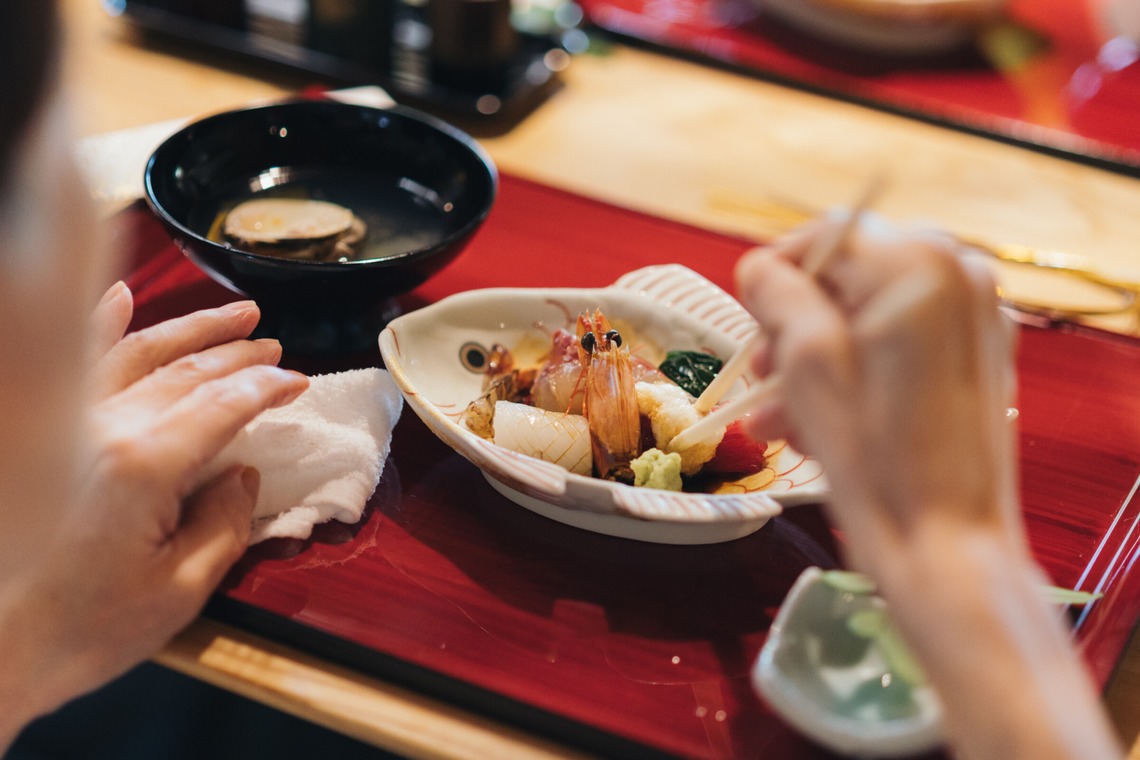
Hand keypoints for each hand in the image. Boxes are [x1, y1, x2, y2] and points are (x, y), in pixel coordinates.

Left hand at [0, 284, 307, 741]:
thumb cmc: (79, 632)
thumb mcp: (179, 593)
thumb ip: (223, 526)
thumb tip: (242, 477)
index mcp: (143, 466)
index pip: (222, 406)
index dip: (266, 389)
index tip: (298, 383)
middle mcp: (102, 429)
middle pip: (185, 374)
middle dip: (237, 356)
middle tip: (273, 348)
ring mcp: (65, 426)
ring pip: (138, 355)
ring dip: (190, 331)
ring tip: (233, 317)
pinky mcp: (41, 436)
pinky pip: (76, 366)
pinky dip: (100, 327)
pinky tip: (119, 298)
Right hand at [736, 218, 1124, 759]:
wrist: (948, 547)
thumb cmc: (877, 461)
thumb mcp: (807, 364)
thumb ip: (779, 296)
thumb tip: (762, 270)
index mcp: (920, 265)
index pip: (827, 235)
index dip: (776, 274)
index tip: (749, 321)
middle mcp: (959, 276)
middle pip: (848, 275)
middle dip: (794, 325)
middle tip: (761, 380)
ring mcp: (975, 320)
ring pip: (867, 315)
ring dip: (815, 359)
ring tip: (783, 419)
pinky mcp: (977, 360)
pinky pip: (897, 345)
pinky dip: (855, 374)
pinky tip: (821, 425)